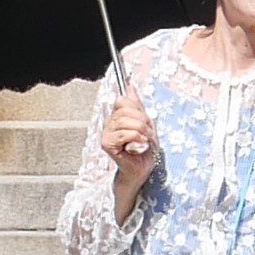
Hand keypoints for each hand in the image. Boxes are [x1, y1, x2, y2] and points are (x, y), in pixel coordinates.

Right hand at [99, 86, 156, 213]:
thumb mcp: (144, 122)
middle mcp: (108, 124)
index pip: (123, 101)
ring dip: (142, 130)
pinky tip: (140, 144)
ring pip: (126, 120)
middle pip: (125, 109)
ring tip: (145, 140)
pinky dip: (137, 137)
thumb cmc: (144, 149)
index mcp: (116, 117)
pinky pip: (125, 133)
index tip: (146, 122)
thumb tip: (130, 86)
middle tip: (148, 133)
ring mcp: (106, 134)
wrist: (141, 169)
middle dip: (142, 120)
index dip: (138, 109)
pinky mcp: (107, 144)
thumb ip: (136, 105)